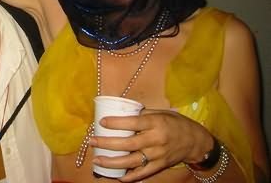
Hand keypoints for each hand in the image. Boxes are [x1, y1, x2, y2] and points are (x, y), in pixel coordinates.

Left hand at [90, 109, 212, 181]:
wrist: (195, 141)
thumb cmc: (175, 123)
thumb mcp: (161, 113)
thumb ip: (142, 114)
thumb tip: (121, 112)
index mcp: (155, 123)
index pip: (133, 122)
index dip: (116, 123)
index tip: (101, 122)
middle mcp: (156, 140)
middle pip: (128, 144)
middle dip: (108, 143)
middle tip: (92, 141)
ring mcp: (158, 155)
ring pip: (132, 161)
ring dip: (112, 162)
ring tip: (97, 160)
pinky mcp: (160, 165)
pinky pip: (143, 173)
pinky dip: (129, 177)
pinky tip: (116, 177)